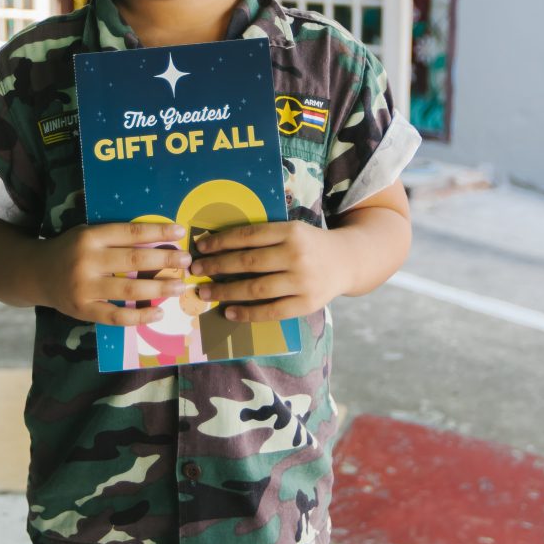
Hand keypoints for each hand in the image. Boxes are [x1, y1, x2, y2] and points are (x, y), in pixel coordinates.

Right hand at [41, 222, 191, 325]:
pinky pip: (117, 317)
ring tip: (180, 286)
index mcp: (89, 236)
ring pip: (129, 290)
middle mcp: (87, 261)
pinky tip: (159, 313)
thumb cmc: (70, 249)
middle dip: (165, 260)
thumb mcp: (88, 233)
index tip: (180, 231)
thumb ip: (116, 237)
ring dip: (159, 288)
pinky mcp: (83, 310)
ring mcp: (84, 288)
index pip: (130, 232)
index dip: (157, 231)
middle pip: (134, 260)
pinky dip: (140, 317)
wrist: (35, 273)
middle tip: (187, 261)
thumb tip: (158, 240)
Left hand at [189, 221, 337, 322]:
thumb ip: (264, 236)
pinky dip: (248, 314)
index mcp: (290, 231)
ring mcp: (302, 281)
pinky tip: (229, 312)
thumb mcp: (292, 229)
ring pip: (256, 288)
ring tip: (205, 292)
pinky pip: (271, 311)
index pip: (248, 236)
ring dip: (226, 292)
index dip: (221, 242)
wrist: (349, 260)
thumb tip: (220, 246)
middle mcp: (296, 255)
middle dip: (217, 267)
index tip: (200, 247)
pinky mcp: (307, 304)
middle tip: (195, 270)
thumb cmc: (310, 244)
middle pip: (248, 262)